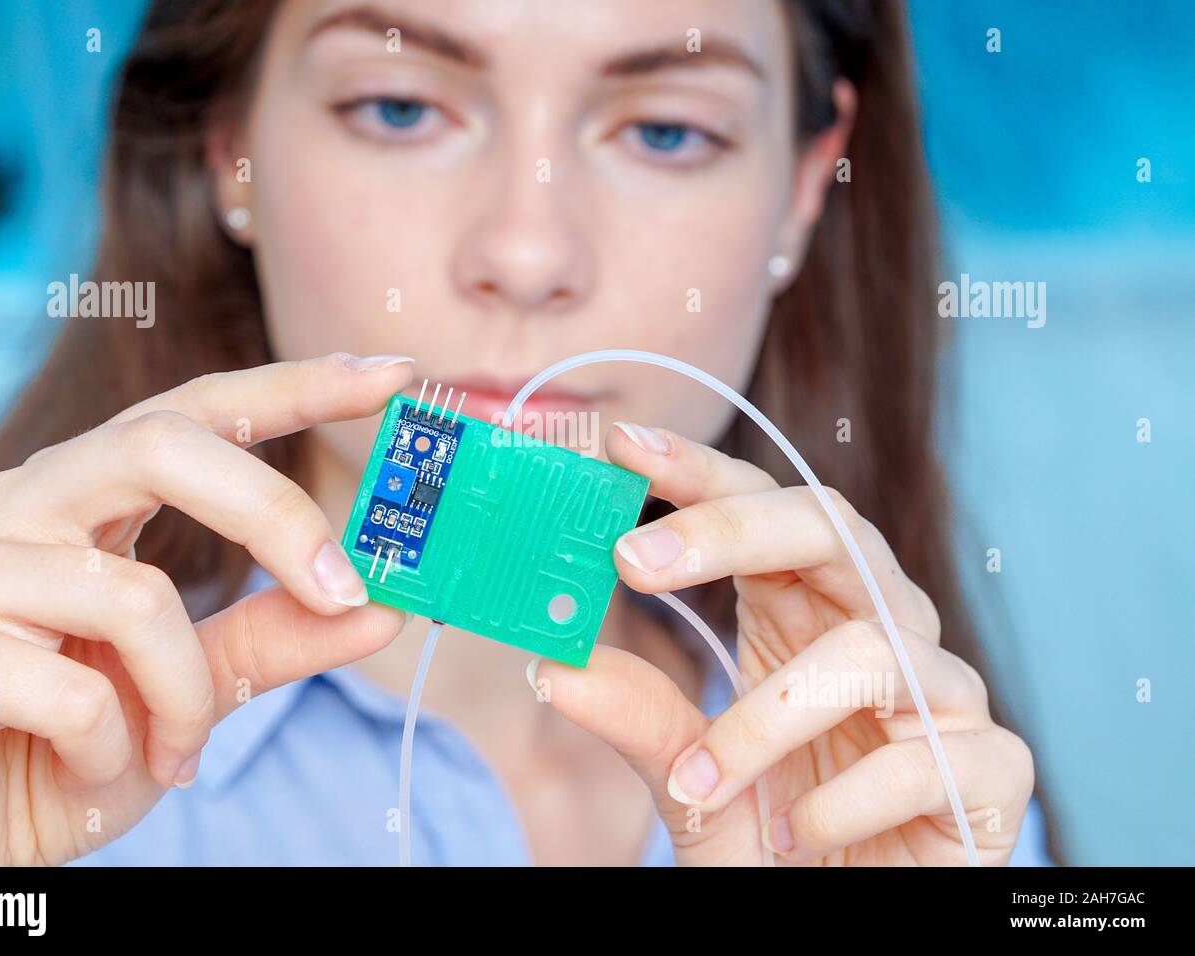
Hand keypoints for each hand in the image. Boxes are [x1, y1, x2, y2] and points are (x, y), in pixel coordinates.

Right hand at [0, 352, 412, 864]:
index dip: (300, 384)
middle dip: (275, 515)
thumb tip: (385, 607)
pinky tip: (83, 767)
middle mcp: (25, 503)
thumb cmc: (76, 743)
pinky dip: (114, 748)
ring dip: (187, 695)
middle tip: (345, 587)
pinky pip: (78, 692)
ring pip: (136, 594)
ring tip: (172, 749)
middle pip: (164, 444)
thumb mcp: (201, 685)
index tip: (396, 374)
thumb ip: (280, 637)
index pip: (202, 410)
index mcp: (91, 493)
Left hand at [531, 422, 1033, 865]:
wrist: (850, 924)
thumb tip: (555, 667)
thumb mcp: (693, 780)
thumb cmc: (778, 841)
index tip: (624, 446)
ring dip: (763, 721)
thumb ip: (642, 722)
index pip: (764, 513)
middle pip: (834, 529)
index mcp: (807, 616)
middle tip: (632, 560)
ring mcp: (942, 700)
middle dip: (731, 531)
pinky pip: (926, 760)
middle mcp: (880, 636)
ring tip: (702, 783)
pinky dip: (843, 800)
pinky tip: (799, 833)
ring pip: (870, 650)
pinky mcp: (992, 774)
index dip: (701, 473)